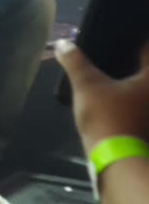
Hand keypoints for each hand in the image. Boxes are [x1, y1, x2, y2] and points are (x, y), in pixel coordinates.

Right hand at [55, 39, 148, 155]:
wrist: (117, 163)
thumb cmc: (108, 117)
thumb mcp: (87, 85)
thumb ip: (75, 62)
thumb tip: (62, 43)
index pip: (146, 50)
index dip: (138, 43)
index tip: (128, 40)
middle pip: (146, 74)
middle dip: (135, 66)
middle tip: (119, 59)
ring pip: (142, 94)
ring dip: (133, 89)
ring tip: (115, 82)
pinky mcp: (146, 132)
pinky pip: (139, 110)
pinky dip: (132, 106)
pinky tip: (117, 104)